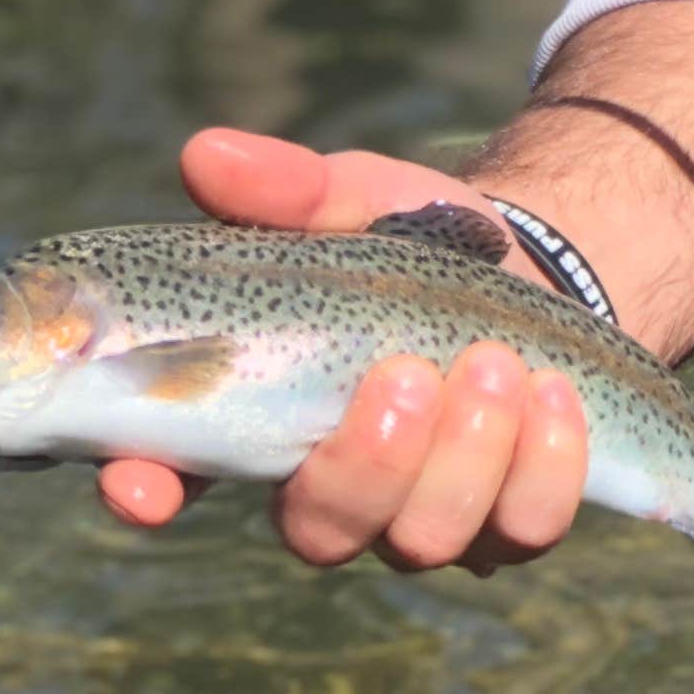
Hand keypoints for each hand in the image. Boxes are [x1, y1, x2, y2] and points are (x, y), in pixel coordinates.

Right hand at [94, 128, 590, 576]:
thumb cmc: (417, 238)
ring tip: (492, 363)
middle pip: (322, 530)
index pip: (169, 476)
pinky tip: (552, 395)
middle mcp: (332, 485)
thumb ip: (286, 188)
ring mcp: (422, 516)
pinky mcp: (509, 522)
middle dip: (368, 463)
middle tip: (404, 374)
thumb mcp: (354, 197)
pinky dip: (542, 465)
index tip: (141, 486)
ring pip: (425, 539)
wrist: (541, 266)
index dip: (145, 491)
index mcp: (259, 414)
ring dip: (464, 455)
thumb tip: (204, 153)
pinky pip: (522, 531)